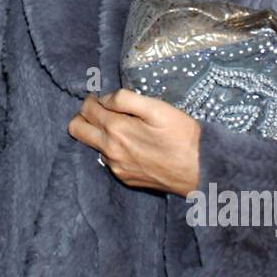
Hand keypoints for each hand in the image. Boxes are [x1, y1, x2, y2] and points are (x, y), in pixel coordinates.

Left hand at [68, 88, 200, 197]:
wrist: (200, 170)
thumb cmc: (182, 136)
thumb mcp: (157, 108)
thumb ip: (126, 99)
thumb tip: (105, 99)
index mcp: (116, 129)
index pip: (86, 110)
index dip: (91, 99)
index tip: (102, 98)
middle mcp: (110, 150)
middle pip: (77, 130)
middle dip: (84, 116)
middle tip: (103, 111)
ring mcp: (116, 167)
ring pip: (93, 145)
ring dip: (100, 133)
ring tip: (124, 127)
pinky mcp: (125, 178)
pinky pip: (108, 160)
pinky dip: (113, 149)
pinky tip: (133, 145)